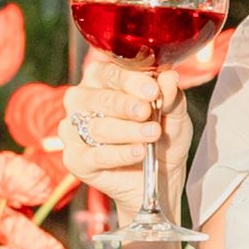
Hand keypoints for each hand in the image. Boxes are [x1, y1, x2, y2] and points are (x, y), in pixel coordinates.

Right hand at [58, 61, 182, 199]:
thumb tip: (169, 77)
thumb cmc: (162, 136)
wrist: (161, 175)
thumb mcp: (174, 115)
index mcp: (101, 80)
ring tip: (152, 134)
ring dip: (128, 131)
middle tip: (147, 112)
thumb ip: (171, 96)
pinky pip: (95, 155)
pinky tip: (138, 152)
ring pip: (98, 127)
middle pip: (100, 98)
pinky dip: (119, 154)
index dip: (131, 80)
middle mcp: (82, 101)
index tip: (152, 90)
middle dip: (126, 105)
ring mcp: (74, 130)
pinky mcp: (75, 159)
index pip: (110, 73)